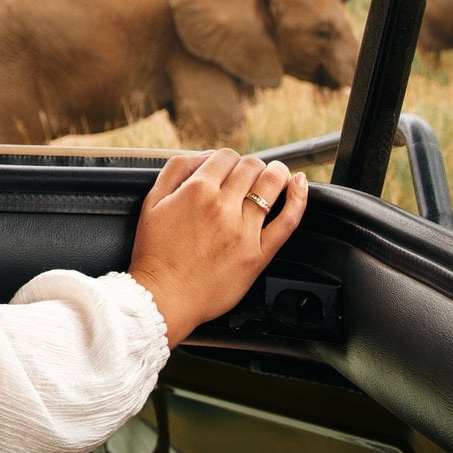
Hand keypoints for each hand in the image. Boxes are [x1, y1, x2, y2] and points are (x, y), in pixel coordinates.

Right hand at [127, 149, 307, 346]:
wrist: (164, 296)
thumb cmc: (155, 253)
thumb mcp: (152, 202)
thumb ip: (176, 171)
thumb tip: (203, 156)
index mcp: (197, 190)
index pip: (225, 156)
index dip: (228, 159)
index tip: (228, 168)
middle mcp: (223, 205)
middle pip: (251, 166)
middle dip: (252, 165)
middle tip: (250, 173)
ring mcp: (243, 229)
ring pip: (271, 185)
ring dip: (277, 173)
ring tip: (278, 173)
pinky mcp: (258, 253)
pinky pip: (287, 221)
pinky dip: (298, 198)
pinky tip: (300, 185)